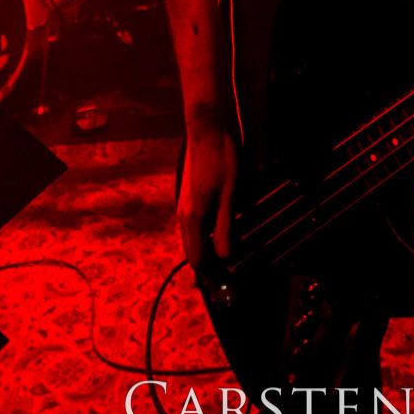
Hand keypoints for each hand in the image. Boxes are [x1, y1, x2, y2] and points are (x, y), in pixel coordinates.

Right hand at [178, 127, 238, 267]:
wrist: (205, 130)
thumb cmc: (220, 160)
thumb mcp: (230, 194)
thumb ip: (226, 226)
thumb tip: (225, 256)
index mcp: (193, 217)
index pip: (196, 257)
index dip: (209, 273)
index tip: (223, 283)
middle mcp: (183, 214)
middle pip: (192, 250)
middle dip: (207, 264)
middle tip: (225, 276)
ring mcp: (184, 205)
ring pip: (193, 237)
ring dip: (206, 249)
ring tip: (224, 257)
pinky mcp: (189, 197)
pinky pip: (194, 224)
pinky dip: (205, 234)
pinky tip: (219, 233)